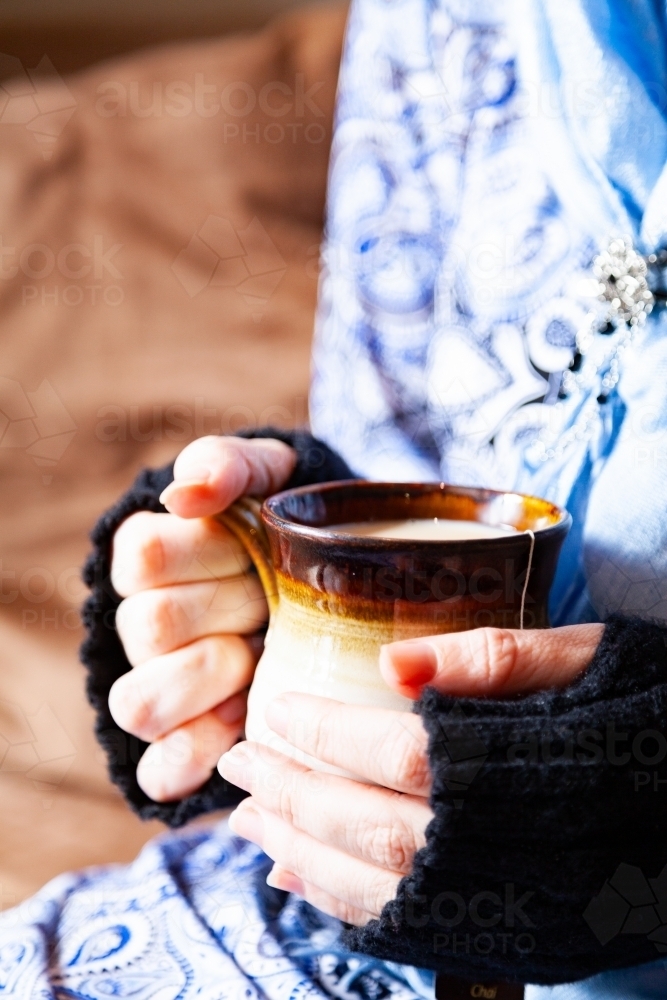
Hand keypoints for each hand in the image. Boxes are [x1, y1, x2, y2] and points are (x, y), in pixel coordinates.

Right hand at [108, 434, 295, 801]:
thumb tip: (181, 494)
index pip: (145, 556)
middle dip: (228, 612)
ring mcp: (158, 688)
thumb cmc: (291, 528)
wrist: (330, 585)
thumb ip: (228, 464)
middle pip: (150, 627)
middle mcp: (141, 626)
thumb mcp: (270, 477)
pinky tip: (238, 731)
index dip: (209, 557)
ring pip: (137, 703)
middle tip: (271, 604)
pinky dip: (193, 756)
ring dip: (206, 685)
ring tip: (257, 662)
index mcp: (149, 558)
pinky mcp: (185, 744)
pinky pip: (160, 769)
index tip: (258, 552)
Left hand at [219, 623, 602, 923]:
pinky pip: (406, 928)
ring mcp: (511, 899)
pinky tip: (297, 877)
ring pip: (381, 886)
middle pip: (374, 825)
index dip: (327, 731)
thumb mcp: (586, 659)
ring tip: (249, 819)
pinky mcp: (512, 933)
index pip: (402, 753)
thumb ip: (494, 658)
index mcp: (529, 767)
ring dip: (300, 851)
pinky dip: (340, 902)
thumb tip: (392, 660)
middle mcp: (513, 846)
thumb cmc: (643, 713)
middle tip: (237, 761)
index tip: (274, 707)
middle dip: (293, 792)